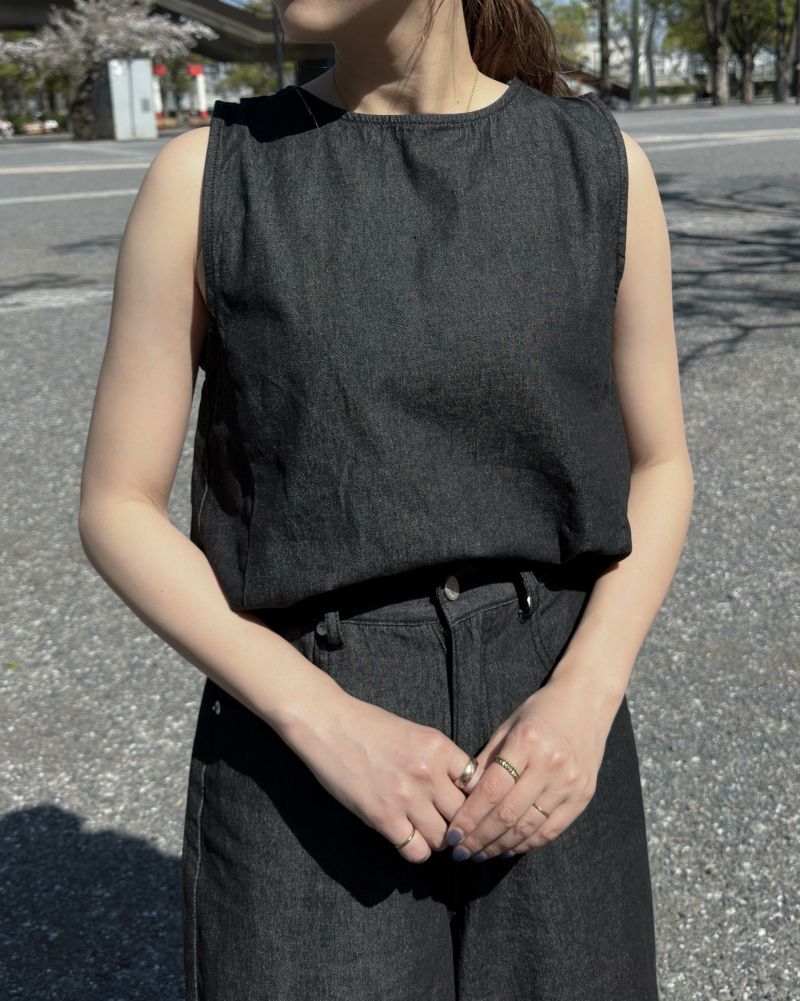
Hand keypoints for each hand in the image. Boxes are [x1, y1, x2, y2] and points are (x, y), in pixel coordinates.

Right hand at [285, 689, 471, 863]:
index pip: (479, 785)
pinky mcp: (384, 818)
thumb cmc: (370, 726)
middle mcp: (428, 772)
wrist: (329, 724)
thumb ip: (440, 759)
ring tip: (427, 832)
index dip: (476, 799)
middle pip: (465, 815)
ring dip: (439, 839)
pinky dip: (417, 851)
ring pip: (445, 838)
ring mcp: (407, 797)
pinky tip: (408, 838)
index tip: (466, 804)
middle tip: (449, 824)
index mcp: (439, 747)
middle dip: (460, 823)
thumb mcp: (416, 734)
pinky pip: (418, 852)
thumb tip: (462, 788)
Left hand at [444, 673, 620, 860]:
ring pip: (529, 828)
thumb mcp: (508, 726)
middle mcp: (551, 764)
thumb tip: (461, 796)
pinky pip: (551, 830)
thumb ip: (487, 760)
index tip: (452, 833)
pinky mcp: (584, 796)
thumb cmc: (540, 712)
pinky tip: (507, 849)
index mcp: (527, 741)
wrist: (587, 702)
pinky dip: (527, 844)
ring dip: (500, 846)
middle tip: (460, 852)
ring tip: (479, 854)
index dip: (469, 817)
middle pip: (508, 813)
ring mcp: (570, 782)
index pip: (491, 790)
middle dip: (480, 837)